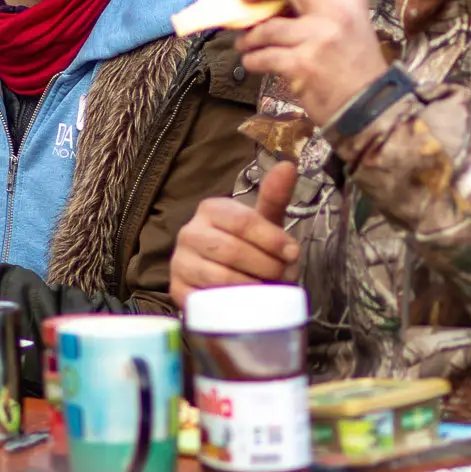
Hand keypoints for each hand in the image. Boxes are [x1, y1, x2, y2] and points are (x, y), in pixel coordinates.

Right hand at [171, 162, 301, 306]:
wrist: (226, 280)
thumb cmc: (249, 247)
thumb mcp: (264, 222)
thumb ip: (275, 196)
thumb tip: (288, 165)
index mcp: (210, 209)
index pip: (242, 221)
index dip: (272, 239)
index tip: (293, 254)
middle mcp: (189, 232)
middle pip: (231, 250)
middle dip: (265, 266)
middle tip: (284, 275)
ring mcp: (179, 262)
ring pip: (218, 277)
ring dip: (251, 286)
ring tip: (269, 290)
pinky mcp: (177, 291)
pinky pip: (205, 300)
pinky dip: (230, 305)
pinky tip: (245, 305)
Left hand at [234, 0, 389, 125]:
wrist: (369, 107)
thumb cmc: (355, 64)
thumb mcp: (349, 23)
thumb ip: (321, 1)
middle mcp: (336, 11)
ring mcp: (319, 38)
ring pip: (268, 26)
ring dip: (249, 36)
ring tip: (246, 44)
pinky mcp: (303, 65)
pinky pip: (264, 56)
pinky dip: (252, 59)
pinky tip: (252, 62)